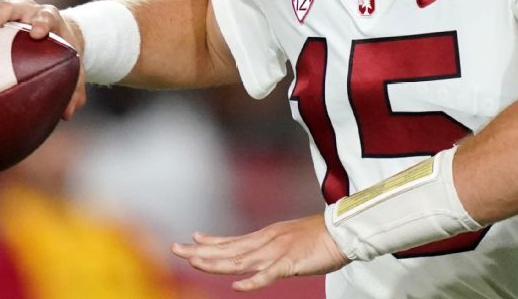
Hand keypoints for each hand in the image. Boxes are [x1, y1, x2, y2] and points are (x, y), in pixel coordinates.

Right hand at [0, 0, 87, 119]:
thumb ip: (73, 91)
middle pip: (9, 7)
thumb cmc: (64, 52)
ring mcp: (5, 12)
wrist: (56, 31)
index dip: (42, 22)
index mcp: (49, 18)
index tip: (38, 33)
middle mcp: (25, 10)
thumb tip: (67, 114)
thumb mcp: (73, 70)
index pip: (47, 16)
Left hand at [171, 214, 349, 290]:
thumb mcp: (287, 237)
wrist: (342, 231)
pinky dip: (253, 281)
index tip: (191, 239)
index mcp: (266, 236)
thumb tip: (254, 247)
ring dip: (216, 263)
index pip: (232, 240)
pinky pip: (268, 274)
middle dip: (200, 251)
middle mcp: (265, 242)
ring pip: (240, 260)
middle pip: (227, 249)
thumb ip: (269, 244)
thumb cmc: (318, 236)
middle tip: (175, 249)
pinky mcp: (289, 263)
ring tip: (194, 262)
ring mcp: (276, 252)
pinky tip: (238, 286)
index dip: (210, 241)